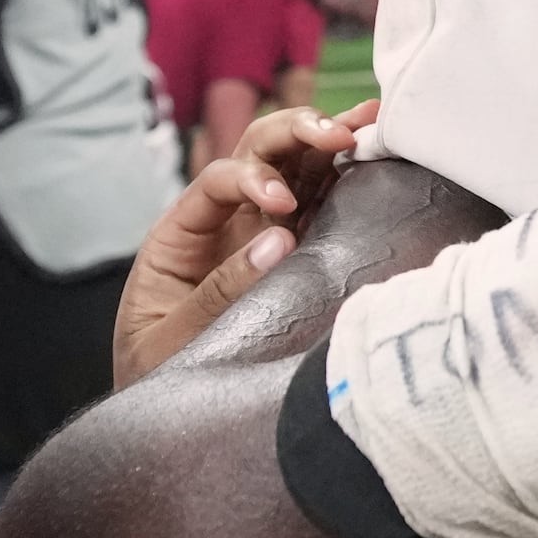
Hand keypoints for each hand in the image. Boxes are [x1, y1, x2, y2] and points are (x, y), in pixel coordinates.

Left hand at [117, 104, 368, 387]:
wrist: (176, 418)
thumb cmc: (161, 375)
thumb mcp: (173, 338)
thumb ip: (218, 293)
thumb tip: (280, 240)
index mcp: (182, 236)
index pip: (219, 180)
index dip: (254, 180)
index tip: (283, 208)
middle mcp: (226, 222)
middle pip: (260, 152)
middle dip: (297, 133)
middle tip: (338, 133)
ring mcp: (266, 231)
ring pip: (297, 165)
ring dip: (330, 138)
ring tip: (368, 120)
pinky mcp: (301, 248)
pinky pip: (323, 199)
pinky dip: (349, 170)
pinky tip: (375, 144)